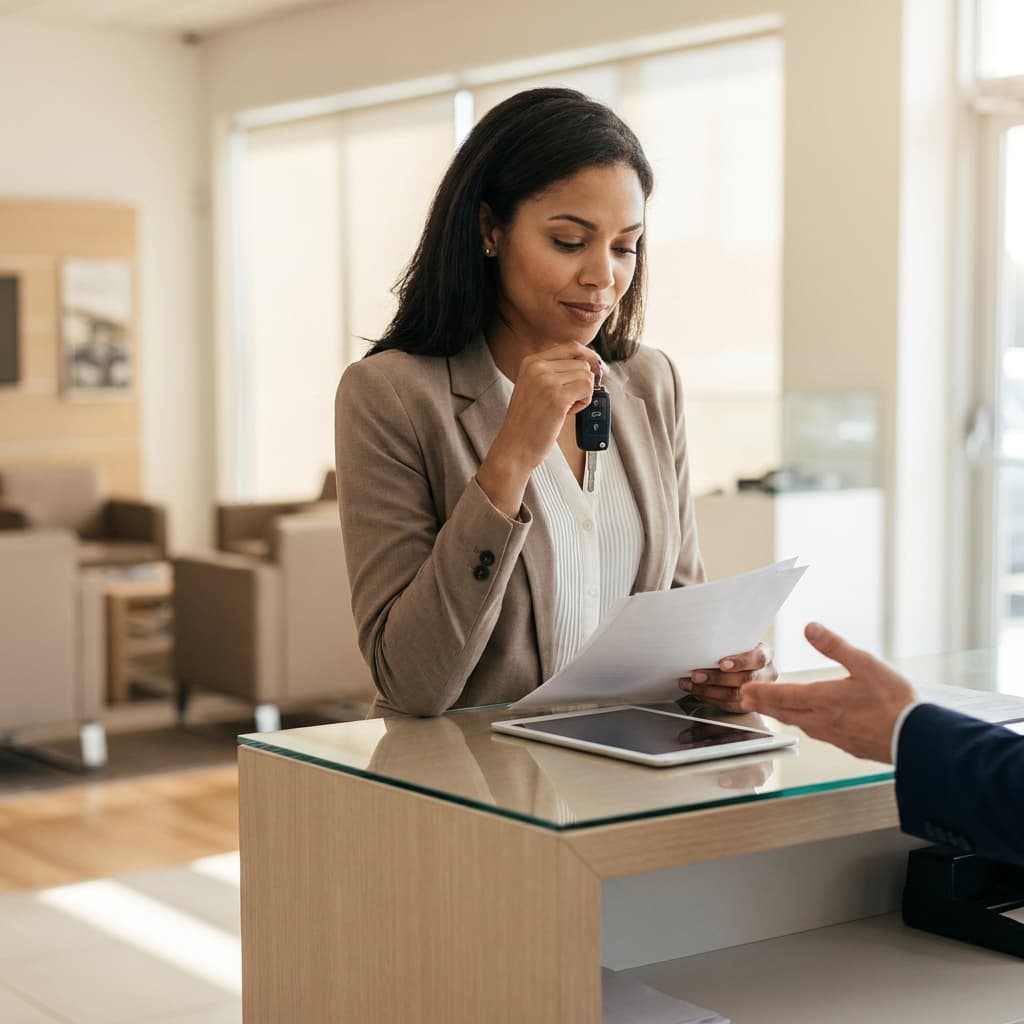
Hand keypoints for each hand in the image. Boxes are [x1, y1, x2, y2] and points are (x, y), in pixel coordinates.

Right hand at [478, 342, 602, 515]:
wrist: (515, 446)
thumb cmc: (528, 422)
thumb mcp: (535, 387)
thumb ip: (556, 372)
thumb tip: (592, 363)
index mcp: (531, 361)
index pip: (571, 346)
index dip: (589, 356)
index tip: (598, 367)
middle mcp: (537, 367)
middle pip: (582, 363)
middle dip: (582, 383)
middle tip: (568, 401)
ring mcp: (546, 380)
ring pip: (587, 376)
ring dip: (583, 394)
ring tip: (565, 408)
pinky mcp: (557, 396)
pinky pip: (587, 389)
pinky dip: (584, 403)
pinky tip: (568, 413)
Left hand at [679, 641, 776, 712]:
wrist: (744, 663)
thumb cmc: (738, 650)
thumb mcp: (737, 641)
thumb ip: (727, 644)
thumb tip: (701, 645)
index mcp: (765, 655)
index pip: (757, 659)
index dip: (740, 662)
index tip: (722, 664)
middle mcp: (766, 674)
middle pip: (745, 680)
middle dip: (717, 679)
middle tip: (697, 676)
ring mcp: (759, 692)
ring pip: (736, 696)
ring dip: (709, 691)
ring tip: (691, 685)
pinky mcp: (749, 705)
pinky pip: (730, 706)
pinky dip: (711, 699)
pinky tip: (698, 693)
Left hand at [739, 622, 913, 762]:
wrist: (915, 738)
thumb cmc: (893, 701)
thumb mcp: (865, 664)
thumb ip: (834, 646)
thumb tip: (810, 628)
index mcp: (822, 699)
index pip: (782, 695)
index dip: (761, 692)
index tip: (745, 690)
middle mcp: (822, 720)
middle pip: (784, 711)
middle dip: (763, 704)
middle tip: (745, 700)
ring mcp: (833, 735)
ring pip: (799, 724)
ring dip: (781, 715)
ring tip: (771, 709)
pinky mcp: (846, 745)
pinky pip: (816, 733)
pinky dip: (803, 725)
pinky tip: (807, 722)